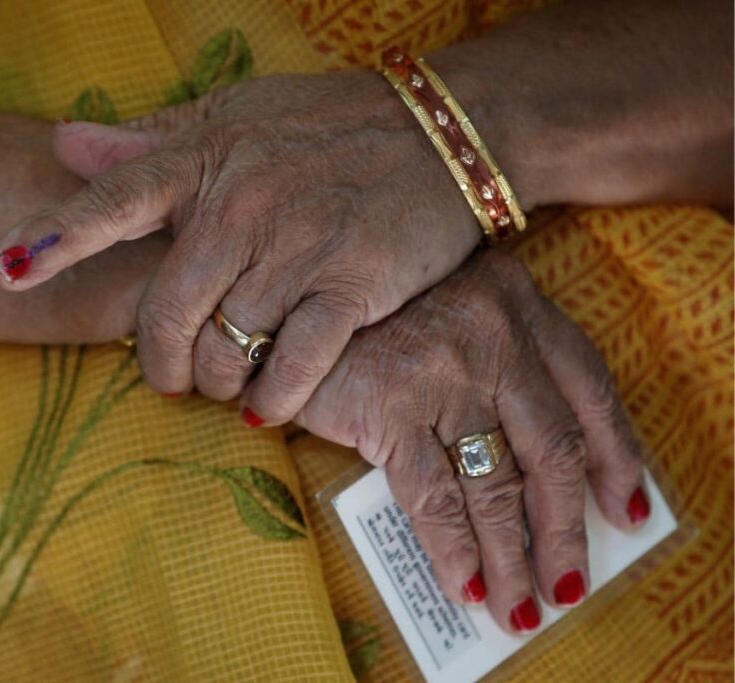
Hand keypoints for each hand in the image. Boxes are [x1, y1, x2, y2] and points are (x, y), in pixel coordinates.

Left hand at [0, 71, 496, 421]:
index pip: (111, 201)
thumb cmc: (329, 125)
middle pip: (166, 314)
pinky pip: (292, 367)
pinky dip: (271, 399)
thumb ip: (150, 141)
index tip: (2, 270)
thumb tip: (64, 143)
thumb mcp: (235, 116)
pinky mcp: (350, 286)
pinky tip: (267, 404)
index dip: (53, 239)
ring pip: (224, 349)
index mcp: (202, 162)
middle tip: (169, 377)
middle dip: (158, 364)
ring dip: (216, 382)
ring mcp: (295, 248)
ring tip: (226, 382)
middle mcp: (239, 206)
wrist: (444, 132)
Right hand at [295, 249, 649, 632]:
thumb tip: (534, 471)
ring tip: (517, 605)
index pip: (588, 388)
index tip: (625, 507)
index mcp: (517, 304)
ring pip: (496, 483)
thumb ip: (500, 364)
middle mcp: (493, 335)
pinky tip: (464, 582)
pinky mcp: (390, 408)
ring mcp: (443, 373)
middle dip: (565, 529)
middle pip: (551, 449)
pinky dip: (454, 548)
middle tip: (569, 582)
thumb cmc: (374, 314)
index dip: (615, 454)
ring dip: (511, 556)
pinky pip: (435, 495)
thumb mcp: (455, 313)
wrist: (293, 298)